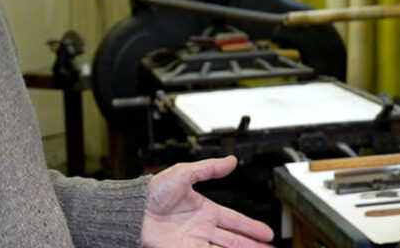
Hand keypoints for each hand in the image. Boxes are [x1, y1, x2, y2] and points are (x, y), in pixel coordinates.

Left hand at [141, 156, 273, 247]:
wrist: (133, 209)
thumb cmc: (152, 191)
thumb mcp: (184, 172)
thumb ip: (209, 168)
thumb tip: (231, 160)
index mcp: (204, 209)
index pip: (234, 220)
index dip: (251, 227)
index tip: (266, 233)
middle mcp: (201, 227)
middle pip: (234, 240)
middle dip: (252, 245)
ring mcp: (194, 241)